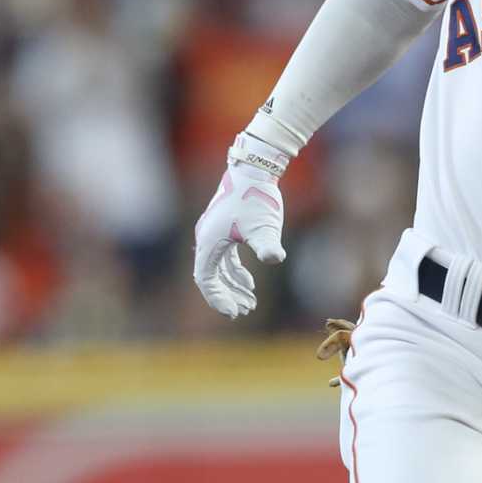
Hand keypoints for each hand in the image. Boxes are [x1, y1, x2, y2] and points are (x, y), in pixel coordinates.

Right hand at [192, 153, 286, 318]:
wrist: (254, 169)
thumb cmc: (256, 197)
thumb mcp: (263, 225)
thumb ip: (268, 244)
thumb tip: (275, 258)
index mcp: (209, 242)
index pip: (206, 279)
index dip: (218, 298)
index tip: (234, 312)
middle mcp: (206, 238)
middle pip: (211, 276)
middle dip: (227, 295)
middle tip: (245, 311)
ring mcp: (214, 232)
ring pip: (219, 267)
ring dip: (232, 285)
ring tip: (250, 302)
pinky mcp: (225, 227)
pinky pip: (225, 257)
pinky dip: (236, 272)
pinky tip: (249, 282)